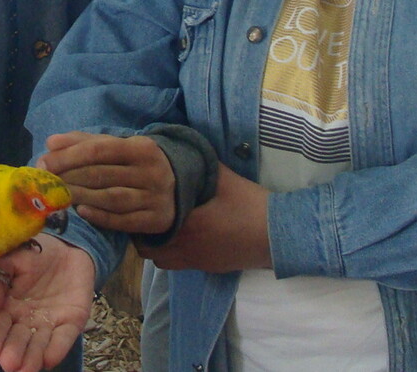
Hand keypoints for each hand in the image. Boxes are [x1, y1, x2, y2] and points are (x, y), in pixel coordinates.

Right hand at [0, 234, 94, 371]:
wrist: (68, 246)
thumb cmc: (33, 255)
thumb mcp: (9, 260)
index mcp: (5, 307)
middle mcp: (25, 321)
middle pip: (16, 340)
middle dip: (12, 352)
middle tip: (9, 363)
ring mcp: (48, 323)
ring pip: (38, 344)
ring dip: (32, 357)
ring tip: (26, 369)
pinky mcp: (71, 322)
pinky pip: (64, 337)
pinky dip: (57, 348)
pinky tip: (50, 359)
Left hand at [38, 131, 174, 234]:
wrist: (176, 188)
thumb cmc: (136, 164)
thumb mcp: (117, 147)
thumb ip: (83, 143)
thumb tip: (51, 143)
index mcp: (141, 148)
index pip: (99, 150)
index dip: (69, 156)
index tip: (45, 162)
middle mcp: (152, 172)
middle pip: (103, 174)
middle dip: (70, 177)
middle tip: (48, 182)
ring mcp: (155, 198)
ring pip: (112, 198)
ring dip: (82, 197)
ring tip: (61, 196)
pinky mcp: (155, 220)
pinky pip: (123, 220)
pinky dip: (100, 217)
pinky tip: (82, 212)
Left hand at [135, 164, 271, 272]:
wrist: (277, 235)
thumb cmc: (251, 205)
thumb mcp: (225, 180)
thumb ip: (202, 166)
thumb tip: (183, 149)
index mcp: (187, 225)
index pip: (147, 227)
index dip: (138, 217)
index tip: (138, 204)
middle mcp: (187, 248)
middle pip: (148, 249)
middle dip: (143, 234)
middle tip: (145, 216)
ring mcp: (197, 261)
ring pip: (162, 261)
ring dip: (157, 247)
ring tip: (161, 228)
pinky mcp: (209, 268)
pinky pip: (179, 266)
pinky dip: (173, 255)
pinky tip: (182, 237)